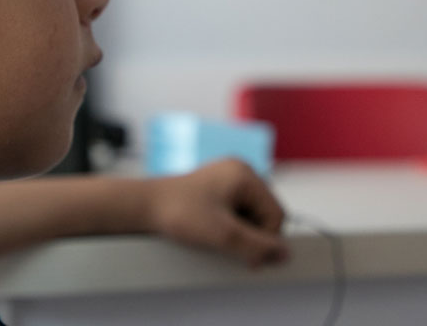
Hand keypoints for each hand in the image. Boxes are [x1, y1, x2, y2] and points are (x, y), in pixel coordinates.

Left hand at [145, 159, 287, 268]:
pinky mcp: (215, 189)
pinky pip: (234, 212)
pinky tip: (210, 230)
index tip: (246, 255)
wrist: (142, 207)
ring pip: (249, 215)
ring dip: (237, 231)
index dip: (264, 238)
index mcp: (245, 173)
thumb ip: (257, 246)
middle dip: (249, 234)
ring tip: (213, 234)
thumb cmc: (177, 211)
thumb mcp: (222, 234)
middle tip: (225, 243)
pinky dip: (227, 226)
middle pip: (264, 214)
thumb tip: (283, 253)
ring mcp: (226, 178)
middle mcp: (238, 171)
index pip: (276, 213)